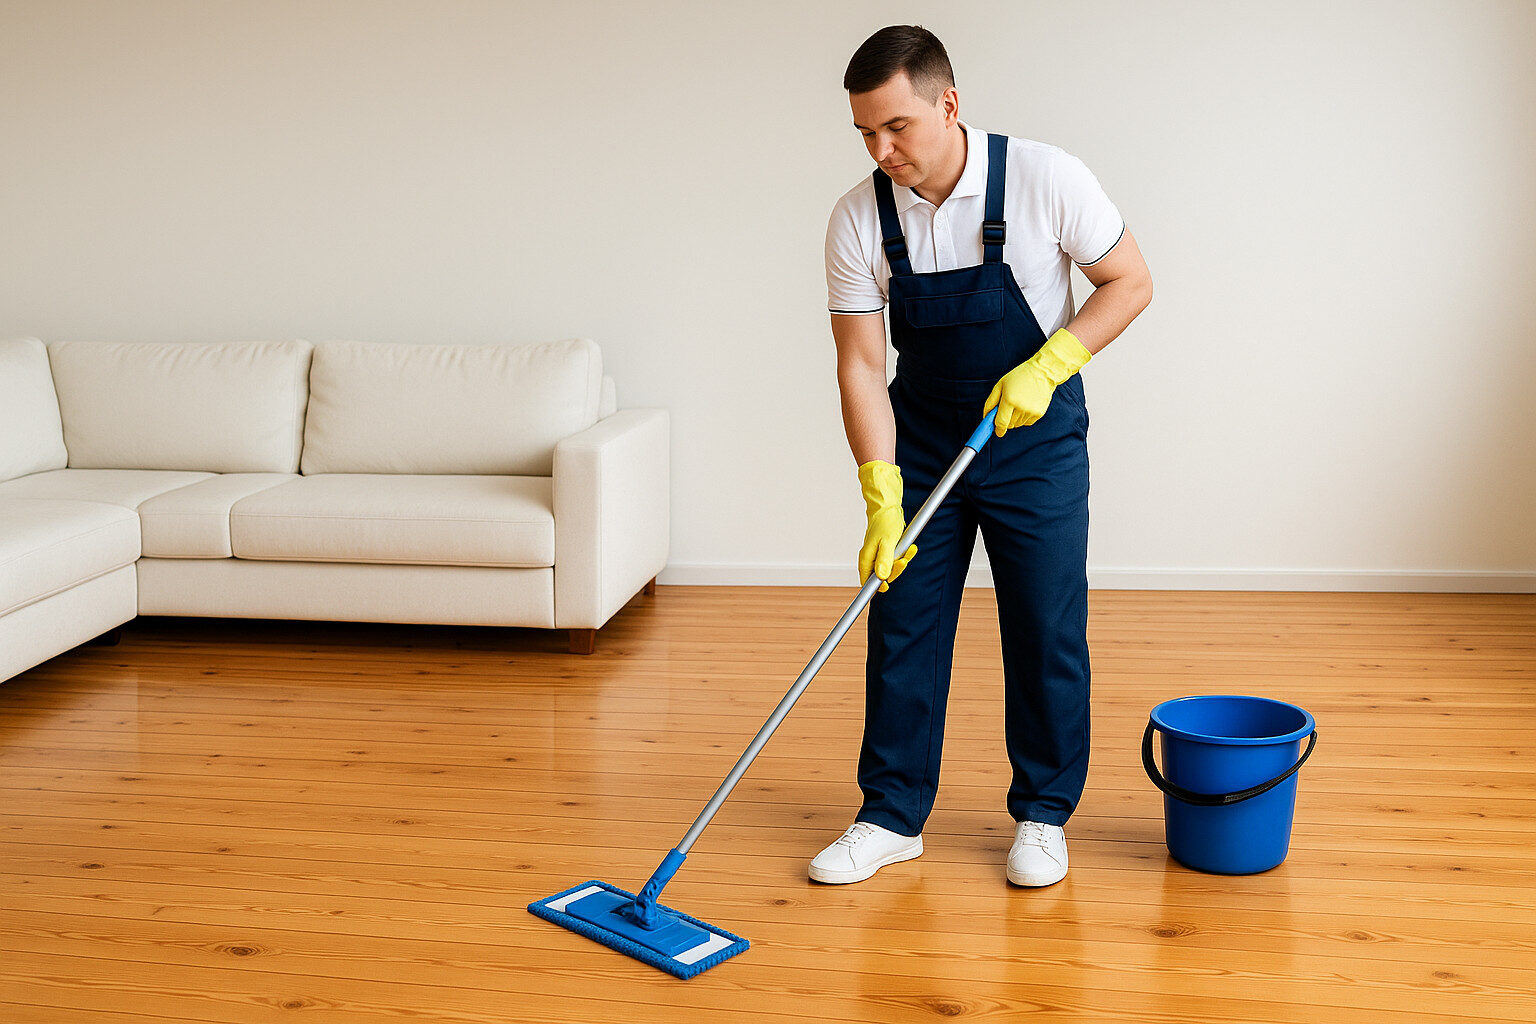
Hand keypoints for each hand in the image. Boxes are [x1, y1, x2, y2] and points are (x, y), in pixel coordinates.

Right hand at [857, 459, 917, 592]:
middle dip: (896, 570)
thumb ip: (884, 559)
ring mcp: (879, 554)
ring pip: (891, 567)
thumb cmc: (886, 521)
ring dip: (902, 560)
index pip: (867, 581)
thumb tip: (881, 577)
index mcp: (866, 557)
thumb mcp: (887, 541)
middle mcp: (871, 557)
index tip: (887, 586)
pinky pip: (896, 558)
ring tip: (909, 549)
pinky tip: (910, 547)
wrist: (888, 506)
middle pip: (882, 576)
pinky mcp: (887, 550)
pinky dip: (904, 555)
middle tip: (904, 561)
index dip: (877, 586)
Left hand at [982, 327, 1092, 436]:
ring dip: (1015, 418)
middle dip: (1005, 420)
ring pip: (1017, 424)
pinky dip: (1024, 417)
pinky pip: (1026, 422)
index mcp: (1009, 400)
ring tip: (1019, 402)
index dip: (997, 429)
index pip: (1001, 423)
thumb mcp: (1000, 385)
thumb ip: (991, 402)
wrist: (1043, 372)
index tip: (997, 431)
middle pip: (1009, 425)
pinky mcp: (1039, 414)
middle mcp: (1021, 407)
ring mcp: (1031, 411)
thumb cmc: (1019, 376)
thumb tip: (986, 417)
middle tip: (1008, 406)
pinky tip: (1027, 404)